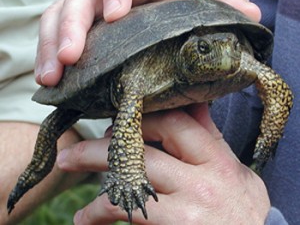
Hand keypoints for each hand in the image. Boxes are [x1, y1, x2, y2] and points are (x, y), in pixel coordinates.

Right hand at [35, 0, 260, 86]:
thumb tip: (249, 15)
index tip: (115, 14)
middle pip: (79, 1)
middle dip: (70, 29)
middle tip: (66, 59)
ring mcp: (95, 11)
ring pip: (60, 19)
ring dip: (51, 48)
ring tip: (49, 79)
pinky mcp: (90, 30)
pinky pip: (61, 37)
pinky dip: (53, 57)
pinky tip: (53, 82)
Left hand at [57, 104, 269, 224]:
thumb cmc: (244, 210)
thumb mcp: (235, 170)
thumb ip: (211, 138)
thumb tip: (194, 105)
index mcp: (216, 158)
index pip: (174, 121)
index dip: (142, 117)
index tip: (119, 123)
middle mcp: (202, 177)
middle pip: (145, 144)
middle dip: (107, 141)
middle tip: (82, 144)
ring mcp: (188, 203)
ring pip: (130, 172)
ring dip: (92, 163)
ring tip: (69, 163)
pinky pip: (127, 209)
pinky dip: (99, 211)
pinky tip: (85, 216)